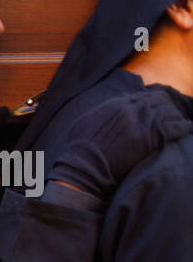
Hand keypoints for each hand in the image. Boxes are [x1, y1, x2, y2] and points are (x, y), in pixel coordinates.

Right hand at [49, 88, 192, 199]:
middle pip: (158, 100)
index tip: (154, 108)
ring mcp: (143, 121)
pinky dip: (183, 127)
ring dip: (174, 116)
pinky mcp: (152, 136)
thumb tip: (119, 98)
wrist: (85, 165)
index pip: (141, 96)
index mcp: (116, 104)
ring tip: (177, 123)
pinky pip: (176, 126)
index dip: (150, 102)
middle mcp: (132, 109)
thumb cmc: (80, 148)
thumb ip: (102, 110)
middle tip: (169, 114)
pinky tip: (185, 130)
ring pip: (169, 111)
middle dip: (165, 106)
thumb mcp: (85, 122)